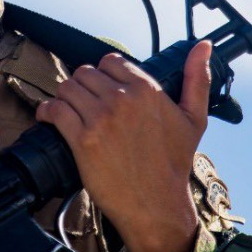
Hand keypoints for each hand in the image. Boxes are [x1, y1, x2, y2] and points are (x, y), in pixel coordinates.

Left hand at [36, 40, 211, 251]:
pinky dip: (47, 111)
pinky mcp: (82, 140)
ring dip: (65, 97)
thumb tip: (203, 46)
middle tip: (85, 101)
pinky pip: (55, 111)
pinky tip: (50, 116)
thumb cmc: (175, 164)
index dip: (105, 74)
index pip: (111, 61)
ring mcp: (100, 119)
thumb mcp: (195, 119)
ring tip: (69, 109)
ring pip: (67, 88)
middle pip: (85, 73)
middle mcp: (122, 99)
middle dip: (83, 85)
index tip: (104, 88)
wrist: (157, 205)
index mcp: (147, 90)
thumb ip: (198, 79)